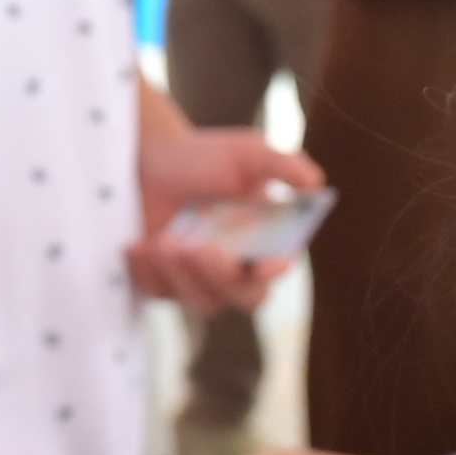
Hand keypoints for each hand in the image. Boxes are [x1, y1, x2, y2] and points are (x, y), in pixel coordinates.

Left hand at [127, 116, 322, 313]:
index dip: (274, 269)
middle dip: (224, 276)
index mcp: (268, 241)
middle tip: (201, 248)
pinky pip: (160, 294)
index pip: (279, 267)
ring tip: (166, 238)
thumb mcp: (248, 152)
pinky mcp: (164, 283)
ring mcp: (201, 281)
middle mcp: (239, 268)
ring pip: (203, 302)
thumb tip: (316, 182)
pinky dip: (149, 272)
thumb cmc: (206, 156)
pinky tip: (139, 244)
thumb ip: (283, 164)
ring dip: (184, 274)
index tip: (264, 263)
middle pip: (247, 298)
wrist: (150, 159)